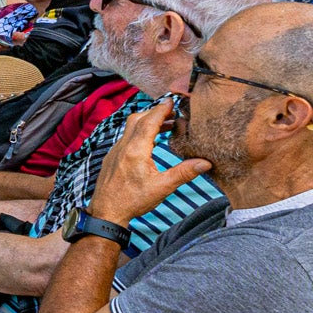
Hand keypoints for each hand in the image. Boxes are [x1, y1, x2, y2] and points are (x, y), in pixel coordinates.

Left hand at [87, 98, 207, 226]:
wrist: (106, 212)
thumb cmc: (133, 201)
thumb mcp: (162, 187)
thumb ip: (184, 173)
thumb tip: (206, 163)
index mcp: (136, 150)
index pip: (150, 121)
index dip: (162, 109)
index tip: (172, 100)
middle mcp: (123, 146)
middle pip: (138, 119)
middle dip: (155, 112)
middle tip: (172, 112)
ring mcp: (115, 151)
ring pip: (130, 128)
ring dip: (147, 122)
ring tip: (165, 125)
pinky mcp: (112, 157)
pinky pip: (125, 137)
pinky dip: (138, 132)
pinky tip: (149, 141)